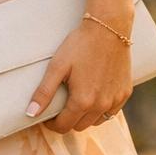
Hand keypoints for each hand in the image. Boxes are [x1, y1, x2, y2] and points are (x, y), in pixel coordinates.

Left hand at [26, 16, 132, 133]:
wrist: (108, 28)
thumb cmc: (80, 45)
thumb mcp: (57, 66)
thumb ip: (44, 92)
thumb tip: (30, 114)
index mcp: (82, 101)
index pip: (64, 126)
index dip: (53, 124)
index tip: (48, 117)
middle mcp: (101, 105)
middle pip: (80, 126)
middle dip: (68, 120)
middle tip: (62, 106)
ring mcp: (115, 99)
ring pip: (96, 121)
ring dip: (85, 117)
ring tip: (78, 101)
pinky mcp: (125, 92)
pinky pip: (111, 112)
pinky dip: (102, 109)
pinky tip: (95, 96)